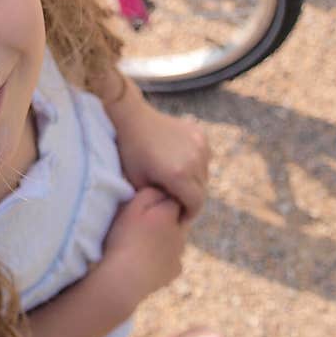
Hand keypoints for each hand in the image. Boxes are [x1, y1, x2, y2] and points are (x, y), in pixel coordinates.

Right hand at [100, 187, 186, 304]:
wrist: (124, 277)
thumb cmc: (123, 239)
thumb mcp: (129, 208)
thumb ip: (148, 194)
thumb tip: (161, 190)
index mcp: (168, 215)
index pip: (172, 201)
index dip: (160, 203)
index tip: (145, 210)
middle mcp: (180, 233)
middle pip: (175, 222)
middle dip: (163, 222)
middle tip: (141, 229)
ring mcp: (179, 254)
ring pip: (174, 241)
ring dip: (163, 241)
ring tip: (141, 247)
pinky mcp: (175, 271)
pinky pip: (171, 260)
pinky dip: (162, 259)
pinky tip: (146, 262)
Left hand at [112, 92, 210, 222]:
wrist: (132, 118)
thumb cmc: (130, 152)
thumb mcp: (138, 182)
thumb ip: (158, 199)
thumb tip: (171, 212)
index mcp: (178, 174)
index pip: (195, 204)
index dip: (188, 214)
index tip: (179, 217)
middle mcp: (194, 160)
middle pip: (202, 191)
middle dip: (191, 199)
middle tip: (177, 202)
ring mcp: (199, 145)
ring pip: (205, 175)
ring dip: (194, 182)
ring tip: (177, 183)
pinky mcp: (200, 135)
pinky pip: (204, 158)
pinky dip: (196, 165)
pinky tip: (180, 165)